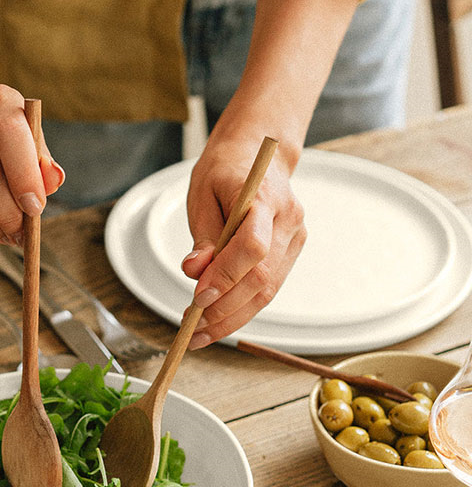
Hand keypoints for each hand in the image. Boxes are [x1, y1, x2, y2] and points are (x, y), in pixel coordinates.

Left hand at [181, 135, 305, 347]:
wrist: (259, 154)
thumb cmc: (226, 171)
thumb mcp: (201, 195)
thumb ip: (202, 237)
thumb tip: (194, 273)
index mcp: (264, 198)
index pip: (253, 246)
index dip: (226, 277)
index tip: (198, 297)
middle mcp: (288, 219)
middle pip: (261, 277)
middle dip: (225, 308)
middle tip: (191, 325)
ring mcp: (294, 237)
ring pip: (267, 291)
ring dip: (232, 317)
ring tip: (199, 332)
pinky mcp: (291, 251)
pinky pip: (268, 287)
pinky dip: (241, 308)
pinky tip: (217, 320)